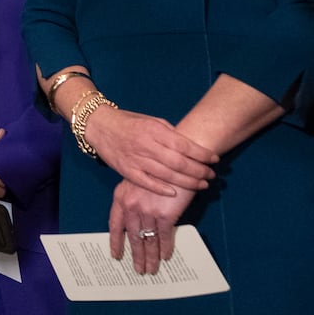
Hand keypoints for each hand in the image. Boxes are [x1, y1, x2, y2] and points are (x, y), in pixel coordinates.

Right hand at [83, 105, 216, 195]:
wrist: (99, 126)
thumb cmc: (128, 123)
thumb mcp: (151, 121)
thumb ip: (169, 134)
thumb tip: (190, 147)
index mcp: (154, 130)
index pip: (184, 145)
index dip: (202, 154)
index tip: (214, 159)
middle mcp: (146, 145)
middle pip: (179, 163)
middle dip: (199, 170)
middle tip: (211, 175)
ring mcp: (136, 159)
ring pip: (167, 175)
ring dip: (188, 182)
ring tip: (202, 184)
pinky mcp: (127, 171)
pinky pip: (147, 183)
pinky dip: (161, 189)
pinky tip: (175, 193)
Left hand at [109, 178, 192, 273]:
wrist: (176, 159)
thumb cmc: (157, 169)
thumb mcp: (137, 182)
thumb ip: (133, 200)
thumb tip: (136, 222)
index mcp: (121, 197)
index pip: (115, 225)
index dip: (116, 242)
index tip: (116, 255)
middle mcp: (132, 206)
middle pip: (133, 237)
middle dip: (136, 256)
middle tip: (139, 270)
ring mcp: (148, 211)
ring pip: (148, 240)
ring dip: (150, 257)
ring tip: (152, 269)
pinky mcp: (165, 214)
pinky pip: (164, 237)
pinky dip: (165, 248)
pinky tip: (166, 256)